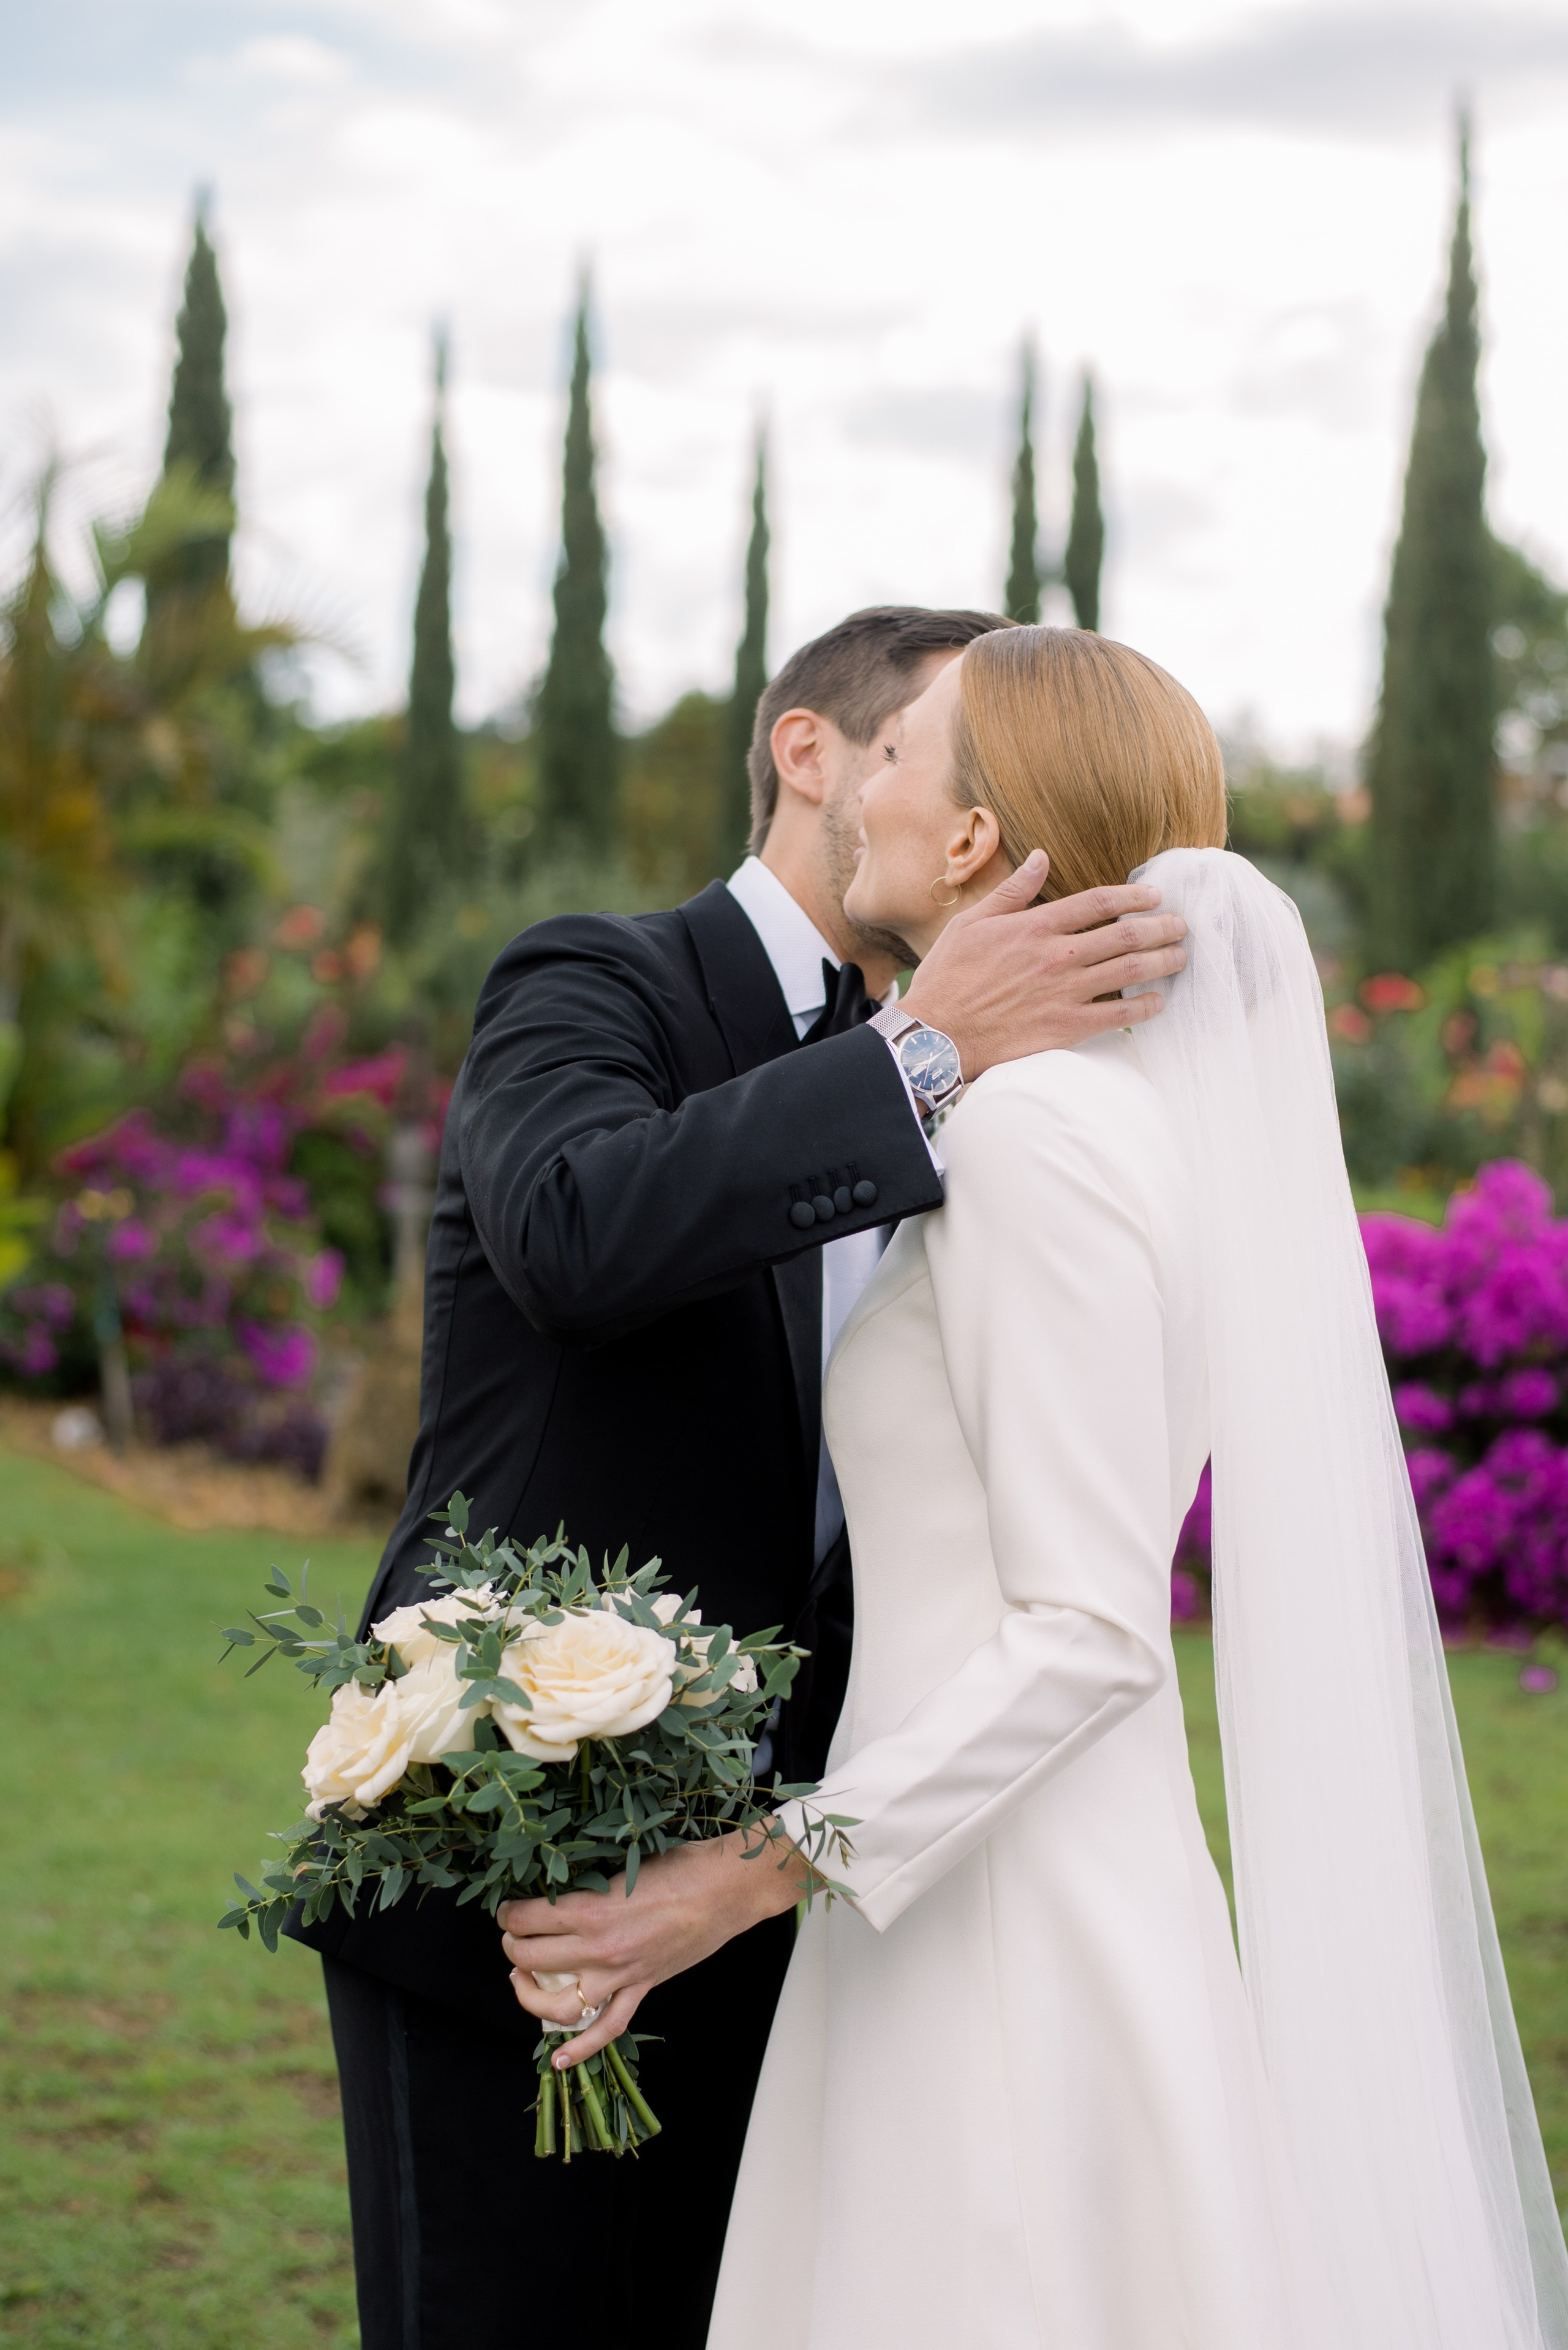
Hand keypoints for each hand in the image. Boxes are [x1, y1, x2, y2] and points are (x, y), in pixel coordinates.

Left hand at [499, 1829, 808, 2066]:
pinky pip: (607, 2028)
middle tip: (512, 1935)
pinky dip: (581, 2050)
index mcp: (592, 1908)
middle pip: (532, 1956)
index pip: (528, 1918)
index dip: (509, 1913)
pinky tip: (558, 2060)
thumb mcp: (624, 1865)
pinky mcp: (642, 1989)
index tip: (507, 1909)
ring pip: (559, 2003)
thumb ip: (589, 1882)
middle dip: (512, 1945)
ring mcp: (621, 1975)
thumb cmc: (680, 1866)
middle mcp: (600, 1948)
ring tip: (520, 1977)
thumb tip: (556, 1888)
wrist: (727, 1890)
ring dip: (529, 1994)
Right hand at [899, 849, 1187, 1078]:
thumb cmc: (948, 977)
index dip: (1133, 895)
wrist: (938, 1034)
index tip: (1154, 895)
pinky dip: (1144, 1007)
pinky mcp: (1066, 1026)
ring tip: (1181, 956)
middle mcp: (1057, 955)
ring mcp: (1065, 992)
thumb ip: (1012, 891)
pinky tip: (1159, 1001)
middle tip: (1181, 925)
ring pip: (1129, 970)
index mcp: (1035, 926)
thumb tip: (1040, 857)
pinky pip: (1118, 1015)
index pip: (1098, 901)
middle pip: (1125, 934)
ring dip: (1163, 961)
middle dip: (1161, 927)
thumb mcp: (972, 922)